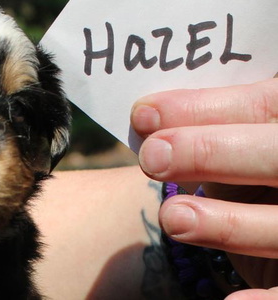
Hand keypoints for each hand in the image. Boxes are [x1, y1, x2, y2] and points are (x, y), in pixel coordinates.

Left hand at [131, 78, 277, 296]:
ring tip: (171, 218)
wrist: (270, 216)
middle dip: (212, 152)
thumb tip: (146, 117)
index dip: (205, 109)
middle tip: (153, 156)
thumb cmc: (244, 170)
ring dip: (225, 221)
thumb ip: (206, 128)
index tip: (144, 114)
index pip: (265, 105)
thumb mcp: (235, 143)